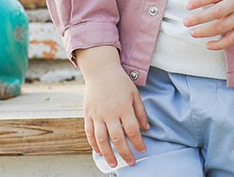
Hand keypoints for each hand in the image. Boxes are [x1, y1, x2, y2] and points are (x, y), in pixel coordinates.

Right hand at [77, 46, 149, 167]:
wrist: (100, 70)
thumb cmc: (120, 81)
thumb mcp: (134, 93)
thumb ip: (140, 111)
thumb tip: (146, 128)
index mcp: (123, 107)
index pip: (132, 130)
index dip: (138, 142)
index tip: (142, 150)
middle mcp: (109, 113)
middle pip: (117, 138)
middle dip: (125, 153)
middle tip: (131, 162)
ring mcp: (97, 114)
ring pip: (101, 139)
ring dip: (108, 154)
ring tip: (114, 164)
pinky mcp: (87, 114)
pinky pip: (89, 133)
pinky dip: (94, 144)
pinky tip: (100, 152)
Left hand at [184, 0, 233, 49]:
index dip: (200, 1)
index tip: (188, 6)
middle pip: (217, 12)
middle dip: (200, 18)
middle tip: (186, 22)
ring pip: (224, 27)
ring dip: (207, 32)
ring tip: (193, 33)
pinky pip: (233, 38)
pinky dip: (221, 44)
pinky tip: (208, 45)